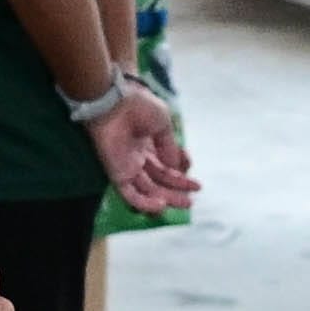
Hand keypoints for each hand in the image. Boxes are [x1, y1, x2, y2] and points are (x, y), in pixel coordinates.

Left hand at [88, 82, 195, 216]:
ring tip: (185, 204)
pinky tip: (161, 206)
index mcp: (149, 143)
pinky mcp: (117, 175)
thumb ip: (170, 147)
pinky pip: (131, 194)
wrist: (114, 103)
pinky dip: (145, 203)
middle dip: (177, 190)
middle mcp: (138, 157)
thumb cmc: (139, 107)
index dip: (181, 174)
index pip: (166, 164)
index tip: (195, 183)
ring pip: (148, 190)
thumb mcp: (164, 123)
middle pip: (159, 179)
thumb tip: (177, 167)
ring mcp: (127, 167)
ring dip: (167, 198)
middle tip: (191, 200)